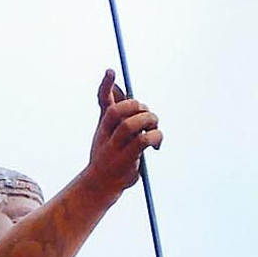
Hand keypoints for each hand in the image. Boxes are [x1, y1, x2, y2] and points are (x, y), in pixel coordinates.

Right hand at [87, 70, 160, 193]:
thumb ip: (119, 118)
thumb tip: (125, 96)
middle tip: (147, 114)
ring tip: (154, 127)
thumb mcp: (109, 136)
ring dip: (148, 121)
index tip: (111, 71)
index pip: (103, 101)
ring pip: (131, 125)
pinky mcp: (126, 159)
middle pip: (118, 111)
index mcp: (103, 126)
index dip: (106, 85)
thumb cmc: (109, 157)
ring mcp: (115, 148)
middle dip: (137, 106)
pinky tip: (157, 144)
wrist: (100, 185)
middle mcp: (106, 135)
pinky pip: (143, 141)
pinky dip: (155, 137)